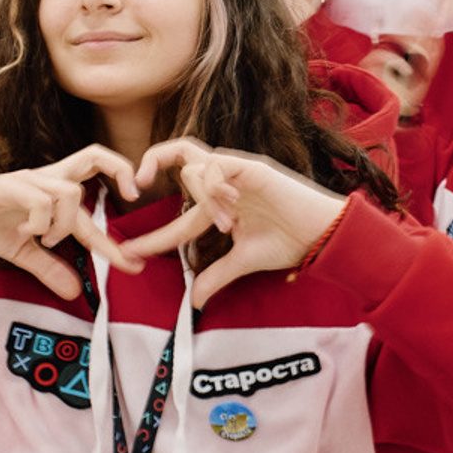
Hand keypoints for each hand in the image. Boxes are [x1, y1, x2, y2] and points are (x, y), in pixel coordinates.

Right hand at [0, 147, 144, 300]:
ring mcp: (29, 180)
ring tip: (47, 240)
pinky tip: (25, 232)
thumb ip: (48, 266)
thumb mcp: (23, 252)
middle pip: (94, 154)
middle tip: (134, 196)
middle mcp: (46, 178)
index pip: (97, 197)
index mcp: (53, 190)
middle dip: (121, 169)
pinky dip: (40, 223)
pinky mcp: (8, 186)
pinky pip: (40, 201)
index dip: (116, 233)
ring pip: (70, 192)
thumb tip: (74, 292)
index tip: (134, 265)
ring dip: (66, 224)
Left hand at [122, 138, 345, 305]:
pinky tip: (232, 213)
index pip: (176, 210)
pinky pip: (216, 166)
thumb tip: (194, 301)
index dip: (151, 235)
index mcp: (220, 198)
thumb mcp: (243, 262)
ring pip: (193, 163)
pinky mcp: (253, 167)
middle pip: (179, 151)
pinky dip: (214, 189)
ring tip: (224, 226)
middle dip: (151, 159)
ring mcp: (238, 170)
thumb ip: (217, 275)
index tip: (128, 253)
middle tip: (137, 184)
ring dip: (199, 197)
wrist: (324, 236)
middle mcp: (225, 178)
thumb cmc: (290, 242)